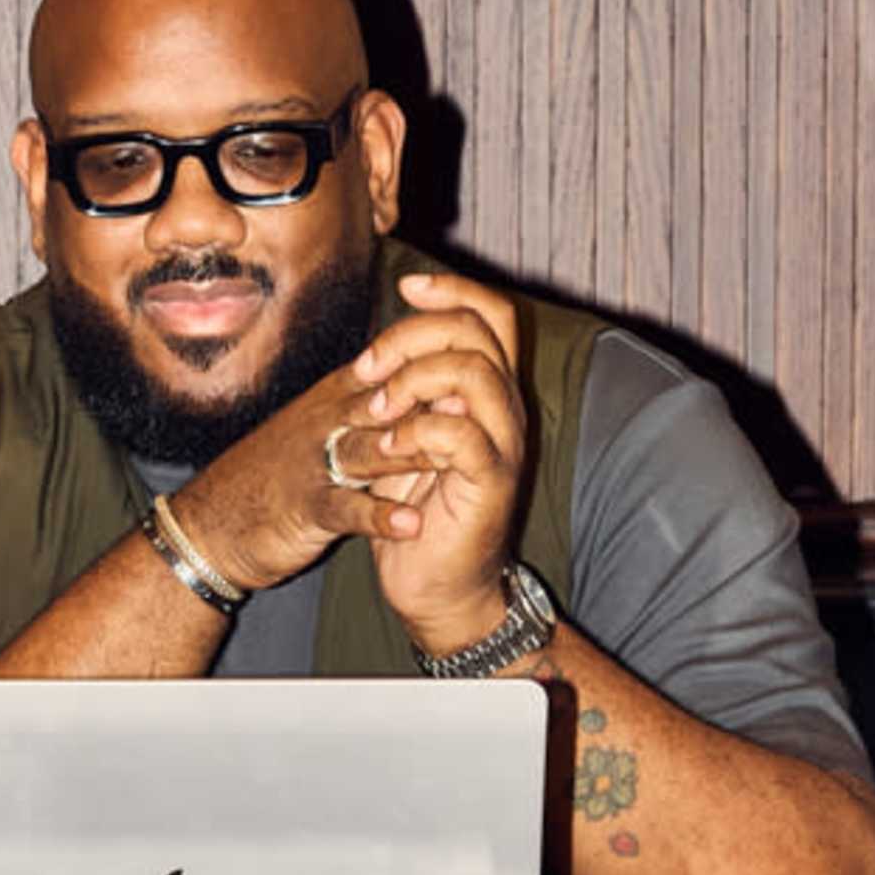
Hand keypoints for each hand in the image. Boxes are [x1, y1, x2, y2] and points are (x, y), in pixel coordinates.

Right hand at [183, 356, 457, 598]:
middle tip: (479, 405)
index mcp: (337, 397)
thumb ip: (367, 399)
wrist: (212, 523)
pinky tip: (412, 524)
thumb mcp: (321, 423)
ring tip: (456, 456)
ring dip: (413, 451)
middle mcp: (328, 420)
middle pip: (390, 399)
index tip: (483, 368)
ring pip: (371, 448)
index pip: (394, 366)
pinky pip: (345, 508)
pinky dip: (378, 516)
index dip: (436, 365)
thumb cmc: (276, 473)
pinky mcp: (306, 506)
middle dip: (435, 401)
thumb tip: (425, 379)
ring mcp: (316, 462)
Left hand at [349, 267, 536, 649]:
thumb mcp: (403, 436)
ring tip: (376, 409)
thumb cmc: (415, 509)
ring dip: (414, 381)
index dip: (453, 290)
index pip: (490, 313)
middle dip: (413, 336)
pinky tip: (389, 451)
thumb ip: (405, 391)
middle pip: (477, 331)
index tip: (407, 288)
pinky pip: (462, 435)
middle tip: (368, 368)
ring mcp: (504, 444)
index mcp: (487, 389)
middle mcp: (505, 408)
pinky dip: (417, 433)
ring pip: (475, 373)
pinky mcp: (493, 482)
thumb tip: (382, 345)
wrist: (433, 586)